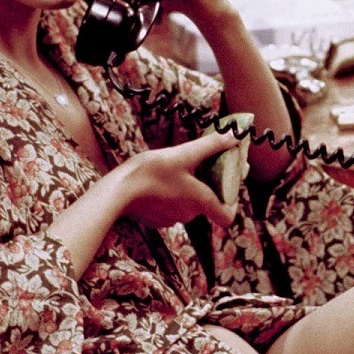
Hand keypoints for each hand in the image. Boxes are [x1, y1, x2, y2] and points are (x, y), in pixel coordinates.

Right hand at [103, 131, 240, 228]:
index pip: (227, 217)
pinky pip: (173, 206)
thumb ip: (211, 145)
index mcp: (201, 202)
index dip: (233, 203)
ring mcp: (171, 219)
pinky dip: (174, 193)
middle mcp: (189, 215)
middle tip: (210, 163)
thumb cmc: (151, 172)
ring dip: (191, 188)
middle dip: (211, 184)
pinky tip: (166, 177)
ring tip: (186, 167)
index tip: (231, 185)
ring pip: (189, 203)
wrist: (117, 190)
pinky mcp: (156, 218)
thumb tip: (235, 135)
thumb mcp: (184, 154)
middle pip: (208, 204)